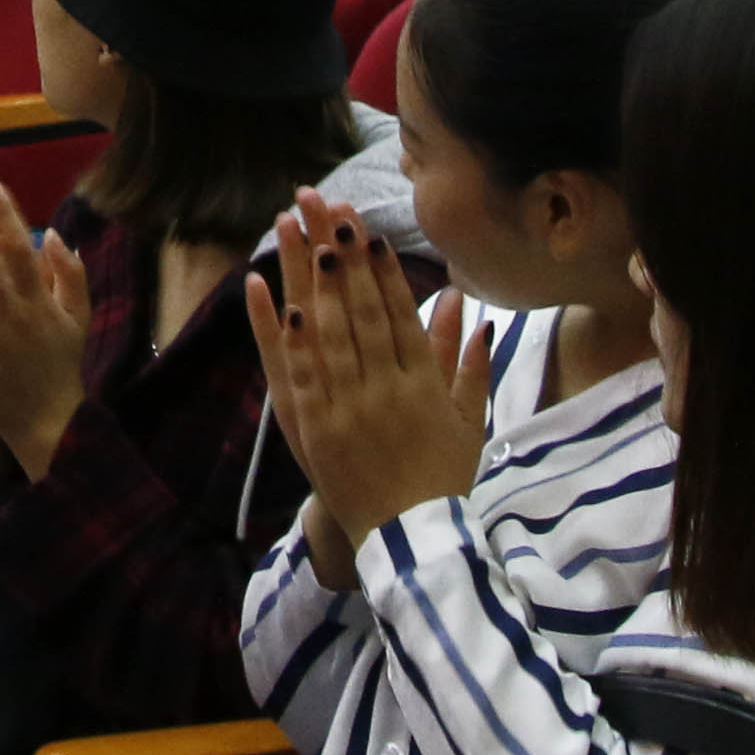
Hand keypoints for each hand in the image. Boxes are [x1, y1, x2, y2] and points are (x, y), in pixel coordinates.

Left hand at [256, 196, 493, 555]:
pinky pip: (302, 377)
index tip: (370, 230)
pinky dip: (292, 339)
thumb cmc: (443, 478)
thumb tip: (471, 307)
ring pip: (332, 336)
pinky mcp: (319, 431)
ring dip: (318, 284)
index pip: (402, 314)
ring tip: (307, 239)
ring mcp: (350, 410)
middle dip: (347, 258)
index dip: (384, 270)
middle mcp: (387, 390)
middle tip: (332, 212)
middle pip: (363, 312)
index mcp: (425, 385)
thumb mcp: (469, 420)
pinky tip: (282, 301)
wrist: (410, 542)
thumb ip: (469, 362)